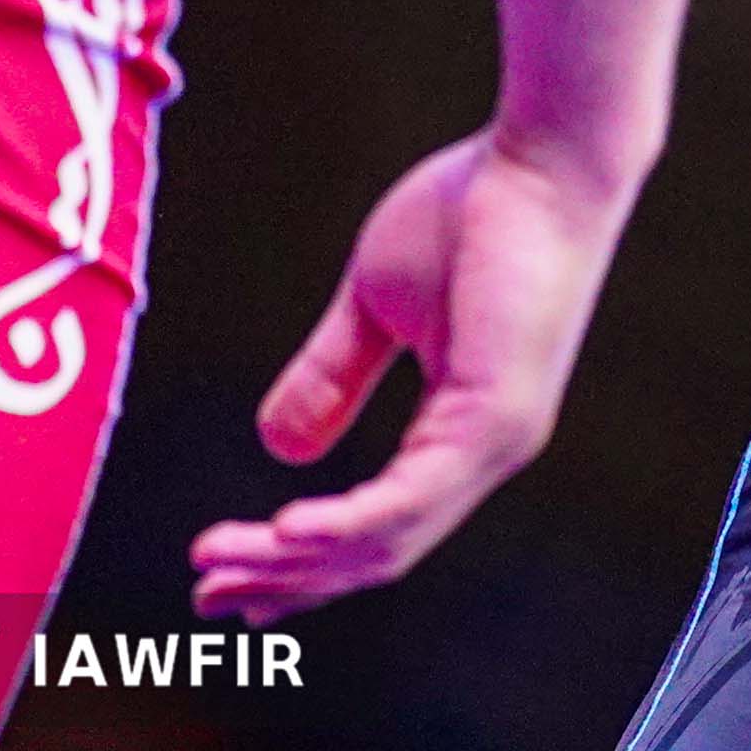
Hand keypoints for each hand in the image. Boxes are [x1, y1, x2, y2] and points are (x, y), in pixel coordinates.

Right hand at [187, 130, 627, 620]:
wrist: (542, 156)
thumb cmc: (475, 210)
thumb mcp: (375, 305)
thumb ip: (334, 375)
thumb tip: (279, 450)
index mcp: (462, 428)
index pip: (380, 524)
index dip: (303, 559)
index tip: (228, 576)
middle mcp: (485, 450)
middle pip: (376, 552)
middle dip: (286, 580)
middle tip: (207, 595)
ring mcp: (497, 439)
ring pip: (387, 538)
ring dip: (297, 560)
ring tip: (221, 567)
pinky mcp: (497, 416)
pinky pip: (413, 498)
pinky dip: (347, 526)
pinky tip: (287, 531)